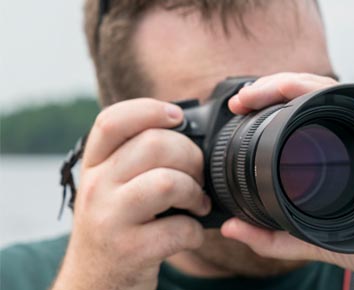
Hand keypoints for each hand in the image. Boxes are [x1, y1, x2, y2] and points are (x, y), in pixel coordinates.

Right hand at [52, 99, 210, 289]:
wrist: (96, 284)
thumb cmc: (120, 229)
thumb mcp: (115, 189)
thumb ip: (138, 159)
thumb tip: (190, 129)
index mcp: (94, 167)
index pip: (111, 121)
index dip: (149, 109)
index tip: (177, 117)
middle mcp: (95, 188)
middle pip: (154, 144)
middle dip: (193, 157)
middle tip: (199, 177)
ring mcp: (109, 219)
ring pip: (168, 182)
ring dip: (196, 192)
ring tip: (197, 204)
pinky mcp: (128, 249)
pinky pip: (180, 228)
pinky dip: (196, 233)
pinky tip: (189, 235)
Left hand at [220, 72, 353, 289]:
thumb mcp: (314, 240)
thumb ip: (275, 237)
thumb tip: (231, 228)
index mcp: (338, 152)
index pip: (299, 114)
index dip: (268, 103)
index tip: (239, 106)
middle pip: (311, 94)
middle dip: (273, 87)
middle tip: (244, 97)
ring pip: (332, 90)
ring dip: (295, 83)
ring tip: (264, 90)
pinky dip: (328, 93)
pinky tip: (302, 94)